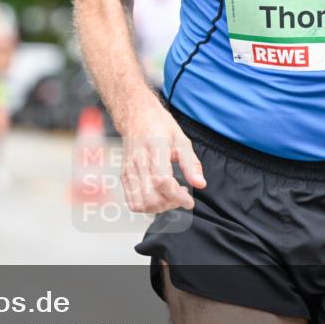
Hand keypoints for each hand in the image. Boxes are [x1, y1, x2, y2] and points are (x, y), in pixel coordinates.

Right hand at [118, 97, 206, 213]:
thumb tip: (200, 184)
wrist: (136, 116)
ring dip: (158, 208)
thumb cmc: (159, 126)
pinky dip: (146, 206)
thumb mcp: (182, 141)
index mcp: (154, 151)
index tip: (189, 201)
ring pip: (140, 203)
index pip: (163, 182)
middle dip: (170, 204)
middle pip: (151, 197)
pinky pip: (132, 200)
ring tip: (169, 197)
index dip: (178, 196)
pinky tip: (157, 196)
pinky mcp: (124, 176)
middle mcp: (138, 162)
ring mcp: (129, 170)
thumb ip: (191, 164)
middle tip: (180, 196)